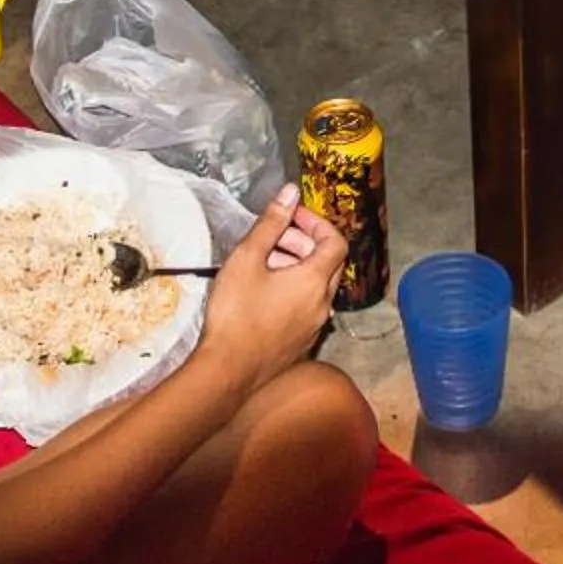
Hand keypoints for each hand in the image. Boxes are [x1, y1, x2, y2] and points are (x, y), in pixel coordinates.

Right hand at [199, 184, 344, 385]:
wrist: (228, 371)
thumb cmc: (235, 313)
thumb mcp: (247, 258)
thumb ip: (271, 222)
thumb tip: (291, 192)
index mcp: (314, 281)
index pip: (335, 241)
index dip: (316, 223)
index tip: (292, 216)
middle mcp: (322, 304)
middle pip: (327, 263)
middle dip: (303, 243)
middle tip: (272, 239)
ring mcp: (314, 327)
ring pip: (316, 286)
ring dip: (296, 267)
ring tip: (262, 265)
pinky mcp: (301, 344)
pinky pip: (307, 308)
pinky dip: (293, 291)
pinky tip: (263, 294)